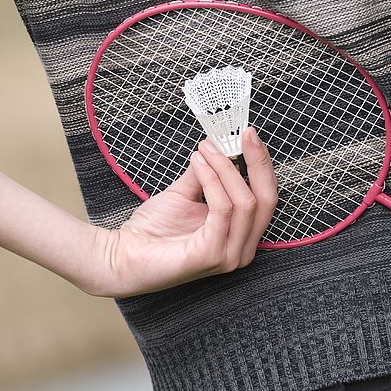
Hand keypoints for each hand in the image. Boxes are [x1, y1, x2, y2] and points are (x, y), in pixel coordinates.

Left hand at [82, 127, 276, 296]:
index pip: (266, 197)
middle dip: (257, 162)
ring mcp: (229, 255)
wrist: (124, 256)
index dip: (261, 164)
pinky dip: (212, 181)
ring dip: (226, 168)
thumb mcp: (185, 193)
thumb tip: (218, 144)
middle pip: (266, 200)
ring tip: (206, 149)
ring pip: (245, 202)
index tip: (248, 135)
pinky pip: (222, 209)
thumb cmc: (154, 230)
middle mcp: (242, 249)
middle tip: (243, 134)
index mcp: (242, 236)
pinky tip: (199, 163)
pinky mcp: (211, 255)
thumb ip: (205, 173)